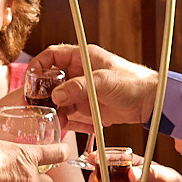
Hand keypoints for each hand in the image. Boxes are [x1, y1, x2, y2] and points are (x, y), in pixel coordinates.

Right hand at [28, 44, 160, 132]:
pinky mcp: (86, 106)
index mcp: (82, 57)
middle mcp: (78, 72)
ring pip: (57, 98)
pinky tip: (62, 126)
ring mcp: (81, 90)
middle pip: (51, 79)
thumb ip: (80, 87)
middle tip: (35, 104)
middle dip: (41, 91)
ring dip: (52, 108)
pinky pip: (68, 112)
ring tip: (50, 119)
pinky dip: (63, 119)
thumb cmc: (133, 82)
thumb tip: (56, 96)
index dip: (39, 64)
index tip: (30, 78)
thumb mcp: (104, 81)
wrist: (150, 102)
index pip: (52, 55)